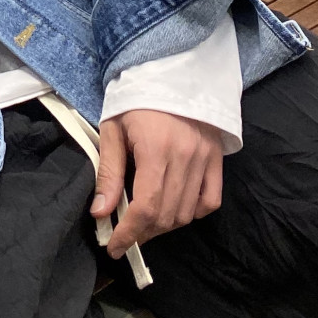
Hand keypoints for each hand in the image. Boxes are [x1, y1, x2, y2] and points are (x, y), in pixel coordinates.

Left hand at [91, 110, 223, 259]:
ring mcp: (205, 158)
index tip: (115, 246)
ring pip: (188, 212)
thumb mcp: (112, 129)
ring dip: (164, 226)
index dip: (129, 233)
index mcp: (156, 149)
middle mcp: (185, 157)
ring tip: (144, 225)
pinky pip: (210, 199)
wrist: (168, 70)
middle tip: (125, 235)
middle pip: (167, 214)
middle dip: (143, 233)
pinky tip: (174, 210)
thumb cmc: (134, 97)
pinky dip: (193, 212)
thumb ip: (109, 173)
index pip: (146, 207)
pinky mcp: (216, 157)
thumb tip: (101, 213)